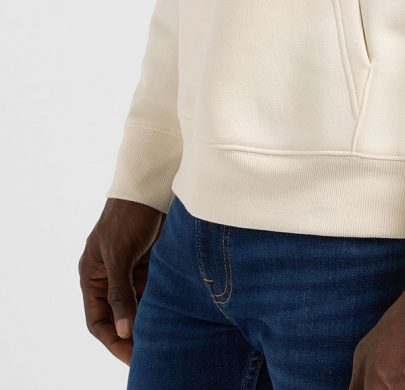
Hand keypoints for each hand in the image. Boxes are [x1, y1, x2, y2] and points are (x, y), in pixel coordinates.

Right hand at [78, 197, 164, 365]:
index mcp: (92, 276)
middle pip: (118, 316)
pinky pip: (153, 291)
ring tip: (164, 339)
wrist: (151, 185)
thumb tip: (123, 330)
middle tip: (151, 354)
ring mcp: (130, 270)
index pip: (98, 320)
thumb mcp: (119, 254)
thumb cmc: (128, 215)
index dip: (113, 340)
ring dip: (148, 320)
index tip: (131, 358)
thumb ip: (120, 292)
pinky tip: (173, 316)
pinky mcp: (149, 263)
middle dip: (132, 335)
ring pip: (138, 305)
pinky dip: (160, 304)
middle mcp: (109, 277)